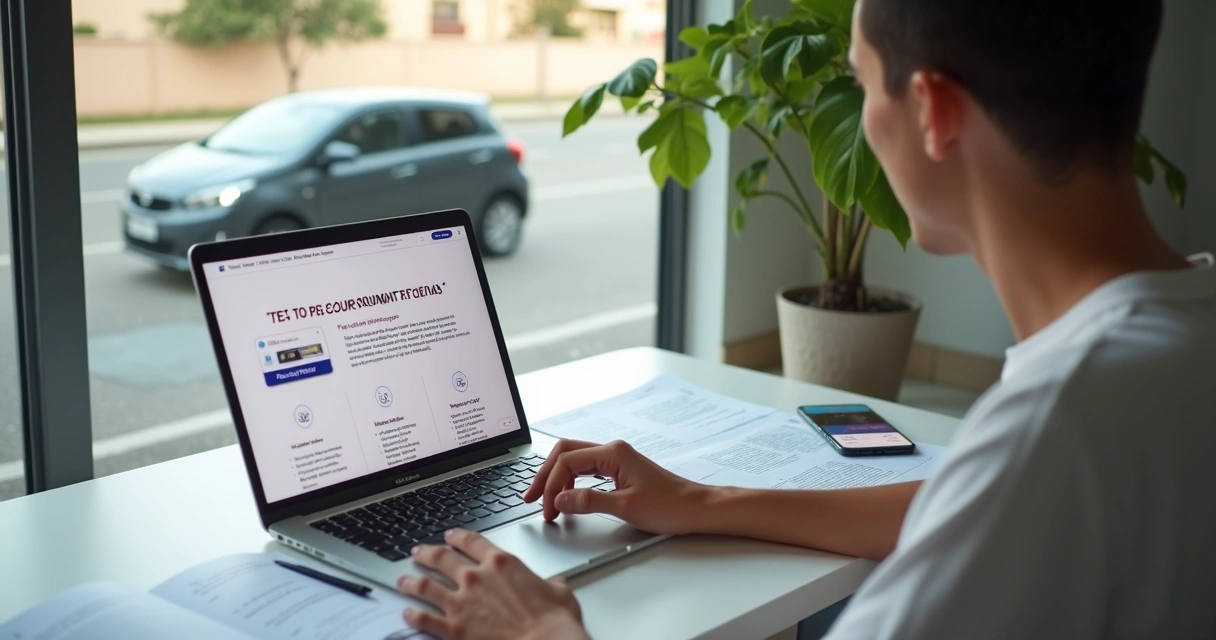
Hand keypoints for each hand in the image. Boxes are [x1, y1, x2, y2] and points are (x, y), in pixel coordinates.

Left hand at [398, 529, 587, 639]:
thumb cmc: (553, 621)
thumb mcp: (559, 592)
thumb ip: (551, 583)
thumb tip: (554, 583)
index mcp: (501, 563)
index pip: (471, 541)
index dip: (457, 537)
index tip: (449, 537)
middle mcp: (476, 578)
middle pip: (442, 558)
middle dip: (427, 553)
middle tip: (418, 552)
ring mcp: (461, 602)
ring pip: (426, 585)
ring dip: (412, 581)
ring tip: (403, 580)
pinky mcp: (453, 628)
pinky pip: (425, 618)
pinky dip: (414, 614)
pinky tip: (407, 612)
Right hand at [523, 439, 711, 534]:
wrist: (697, 508)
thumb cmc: (670, 506)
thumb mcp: (626, 507)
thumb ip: (590, 502)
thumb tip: (560, 500)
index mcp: (613, 453)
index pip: (567, 461)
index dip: (552, 485)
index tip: (547, 509)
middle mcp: (613, 450)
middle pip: (565, 453)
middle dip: (546, 475)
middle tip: (532, 499)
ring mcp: (616, 459)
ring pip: (574, 460)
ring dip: (556, 478)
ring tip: (544, 500)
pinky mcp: (619, 470)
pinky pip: (586, 470)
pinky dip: (571, 481)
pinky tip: (565, 496)